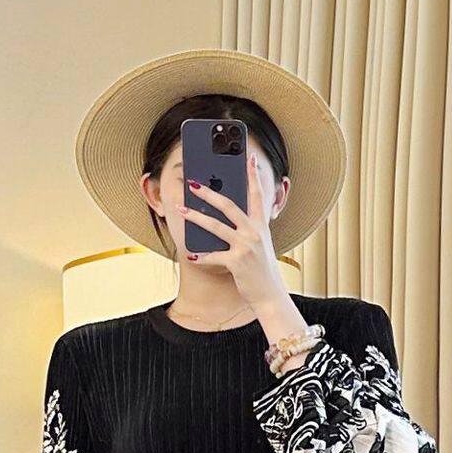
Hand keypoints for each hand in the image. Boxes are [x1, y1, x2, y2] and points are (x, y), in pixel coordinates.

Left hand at [178, 161, 284, 306]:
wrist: (270, 295)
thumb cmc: (262, 271)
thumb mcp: (260, 246)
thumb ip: (248, 230)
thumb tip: (224, 220)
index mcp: (261, 225)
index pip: (257, 195)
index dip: (253, 175)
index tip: (250, 157)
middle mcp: (254, 232)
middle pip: (228, 205)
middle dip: (208, 193)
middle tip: (193, 183)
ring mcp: (245, 246)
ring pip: (216, 225)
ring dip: (195, 216)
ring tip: (181, 208)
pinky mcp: (236, 262)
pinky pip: (214, 255)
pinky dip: (201, 256)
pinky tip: (191, 255)